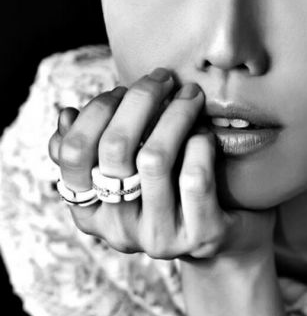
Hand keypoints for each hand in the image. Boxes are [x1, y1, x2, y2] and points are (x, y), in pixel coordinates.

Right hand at [48, 68, 274, 262]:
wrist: (230, 231)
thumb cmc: (175, 188)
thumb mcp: (134, 168)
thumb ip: (100, 146)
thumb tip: (66, 115)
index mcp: (91, 211)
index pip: (73, 153)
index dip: (96, 112)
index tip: (123, 88)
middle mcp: (119, 230)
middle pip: (114, 149)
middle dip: (140, 100)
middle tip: (164, 78)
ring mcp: (159, 237)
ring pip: (154, 159)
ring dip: (175, 114)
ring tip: (191, 96)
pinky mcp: (199, 236)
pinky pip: (194, 177)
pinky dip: (200, 143)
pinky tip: (207, 133)